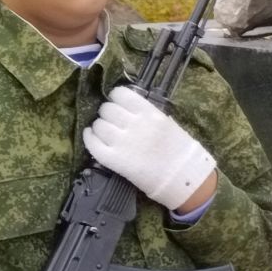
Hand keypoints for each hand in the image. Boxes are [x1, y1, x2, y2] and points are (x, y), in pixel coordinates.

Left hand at [83, 85, 216, 210]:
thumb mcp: (165, 122)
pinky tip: (91, 136)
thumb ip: (145, 113)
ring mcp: (123, 143)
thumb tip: (125, 107)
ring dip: (99, 126)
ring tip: (104, 131)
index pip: (121, 94)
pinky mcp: (114, 160)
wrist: (182, 175)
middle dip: (107, 113)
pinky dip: (89, 137)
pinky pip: (93, 145)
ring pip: (98, 125)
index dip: (115, 97)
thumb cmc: (178, 149)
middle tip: (112, 120)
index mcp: (149, 113)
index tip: (117, 103)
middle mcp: (134, 124)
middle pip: (107, 109)